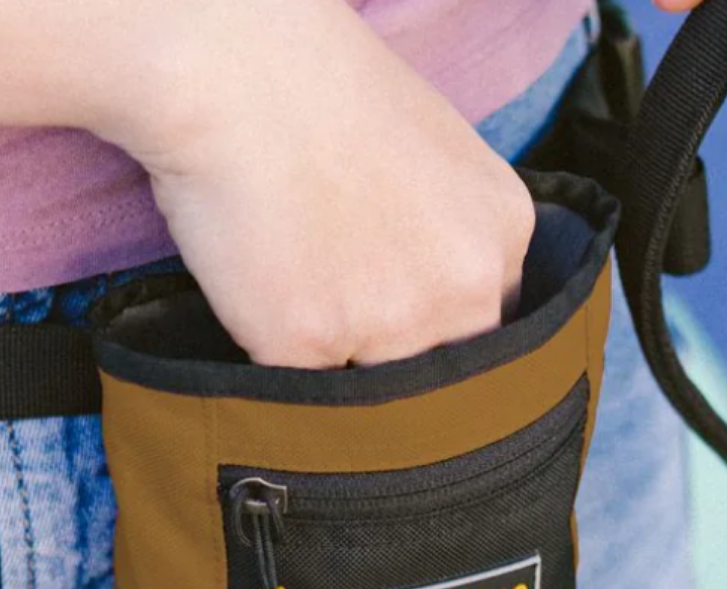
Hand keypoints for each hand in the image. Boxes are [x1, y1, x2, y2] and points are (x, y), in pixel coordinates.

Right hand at [99, 0, 534, 367]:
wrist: (225, 60)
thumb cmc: (312, 82)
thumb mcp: (432, 149)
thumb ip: (452, 233)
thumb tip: (441, 305)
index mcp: (500, 230)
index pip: (494, 326)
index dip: (444, 332)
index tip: (407, 319)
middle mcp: (463, 286)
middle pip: (448, 373)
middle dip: (405, 362)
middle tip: (352, 312)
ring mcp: (393, 321)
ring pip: (380, 391)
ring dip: (343, 361)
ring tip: (301, 283)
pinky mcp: (311, 342)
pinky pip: (303, 387)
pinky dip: (277, 352)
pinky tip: (262, 285)